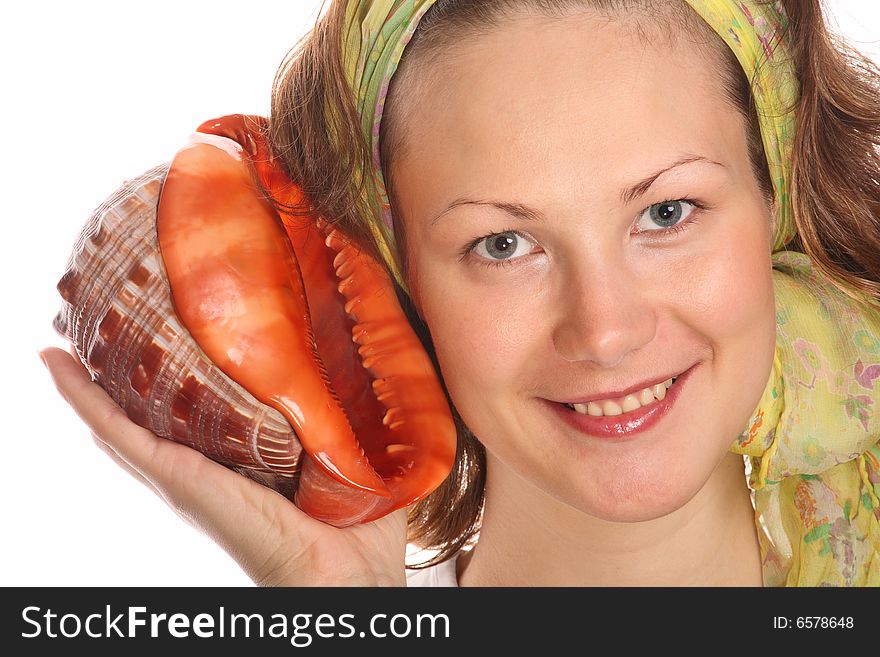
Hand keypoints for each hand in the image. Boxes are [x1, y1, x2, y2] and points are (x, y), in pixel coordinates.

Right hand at [39, 346, 407, 585]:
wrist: (349, 577)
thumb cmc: (362, 526)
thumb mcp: (363, 452)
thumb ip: (364, 415)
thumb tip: (378, 364)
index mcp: (248, 458)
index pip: (207, 411)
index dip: (185, 375)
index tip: (171, 329)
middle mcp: (209, 465)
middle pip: (155, 415)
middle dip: (124, 375)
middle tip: (98, 327)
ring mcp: (189, 473)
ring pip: (126, 421)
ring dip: (92, 381)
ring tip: (64, 340)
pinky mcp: (181, 479)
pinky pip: (123, 435)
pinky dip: (86, 401)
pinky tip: (58, 367)